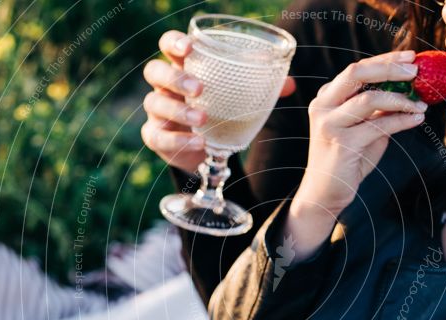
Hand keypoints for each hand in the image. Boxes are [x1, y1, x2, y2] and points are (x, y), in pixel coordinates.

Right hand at [142, 30, 296, 173]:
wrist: (206, 150)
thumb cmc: (221, 113)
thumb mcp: (239, 100)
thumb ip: (263, 90)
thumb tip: (290, 85)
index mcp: (184, 68)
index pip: (169, 45)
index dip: (174, 42)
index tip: (190, 47)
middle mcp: (166, 87)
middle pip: (155, 71)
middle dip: (176, 78)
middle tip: (199, 89)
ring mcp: (158, 112)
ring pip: (155, 103)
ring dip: (179, 111)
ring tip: (203, 120)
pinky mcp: (156, 136)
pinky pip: (159, 136)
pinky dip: (178, 140)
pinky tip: (198, 143)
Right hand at [283, 52, 426, 260]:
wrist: (325, 194)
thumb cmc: (347, 160)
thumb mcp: (364, 128)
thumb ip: (379, 110)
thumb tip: (410, 92)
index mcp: (327, 97)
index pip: (358, 69)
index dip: (385, 60)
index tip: (410, 57)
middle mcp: (323, 106)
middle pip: (357, 73)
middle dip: (389, 67)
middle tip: (415, 70)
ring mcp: (329, 124)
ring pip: (369, 99)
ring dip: (400, 99)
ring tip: (421, 104)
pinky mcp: (341, 144)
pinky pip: (377, 125)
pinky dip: (401, 120)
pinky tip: (418, 119)